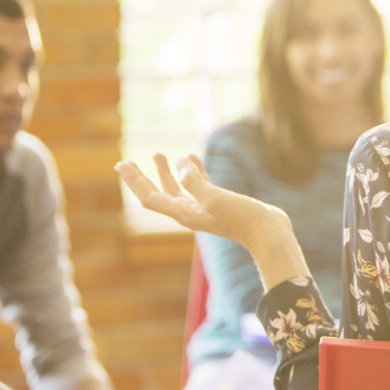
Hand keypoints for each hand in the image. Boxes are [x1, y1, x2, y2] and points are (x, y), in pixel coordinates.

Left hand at [116, 154, 291, 248]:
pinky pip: (199, 185)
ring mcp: (205, 209)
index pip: (150, 197)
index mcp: (184, 213)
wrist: (269, 234)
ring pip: (178, 189)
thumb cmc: (243, 218)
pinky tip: (192, 158)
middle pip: (158, 194)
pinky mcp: (219, 203)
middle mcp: (190, 212)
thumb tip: (180, 163)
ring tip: (158, 155)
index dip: (134, 181)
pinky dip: (192, 171)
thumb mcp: (216, 198)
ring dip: (166, 173)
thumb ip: (195, 181)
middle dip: (142, 177)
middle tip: (125, 162)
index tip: (120, 164)